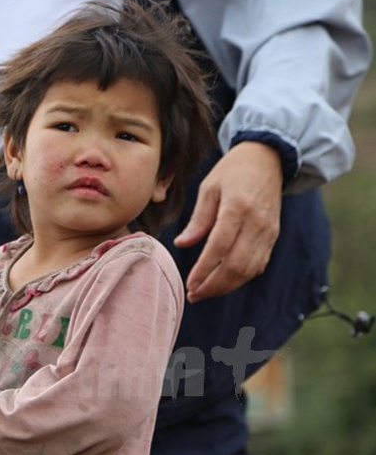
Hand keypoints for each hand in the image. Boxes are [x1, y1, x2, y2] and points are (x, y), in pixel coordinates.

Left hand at [174, 141, 282, 302]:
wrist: (268, 159)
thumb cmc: (232, 171)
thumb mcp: (209, 188)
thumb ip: (198, 219)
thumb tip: (182, 244)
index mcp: (237, 207)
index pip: (219, 247)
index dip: (204, 269)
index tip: (189, 284)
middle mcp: (257, 222)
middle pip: (236, 264)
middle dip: (213, 285)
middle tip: (193, 295)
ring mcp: (268, 231)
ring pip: (249, 270)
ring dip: (226, 286)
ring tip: (204, 292)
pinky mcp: (273, 236)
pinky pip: (258, 265)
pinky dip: (240, 278)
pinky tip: (223, 282)